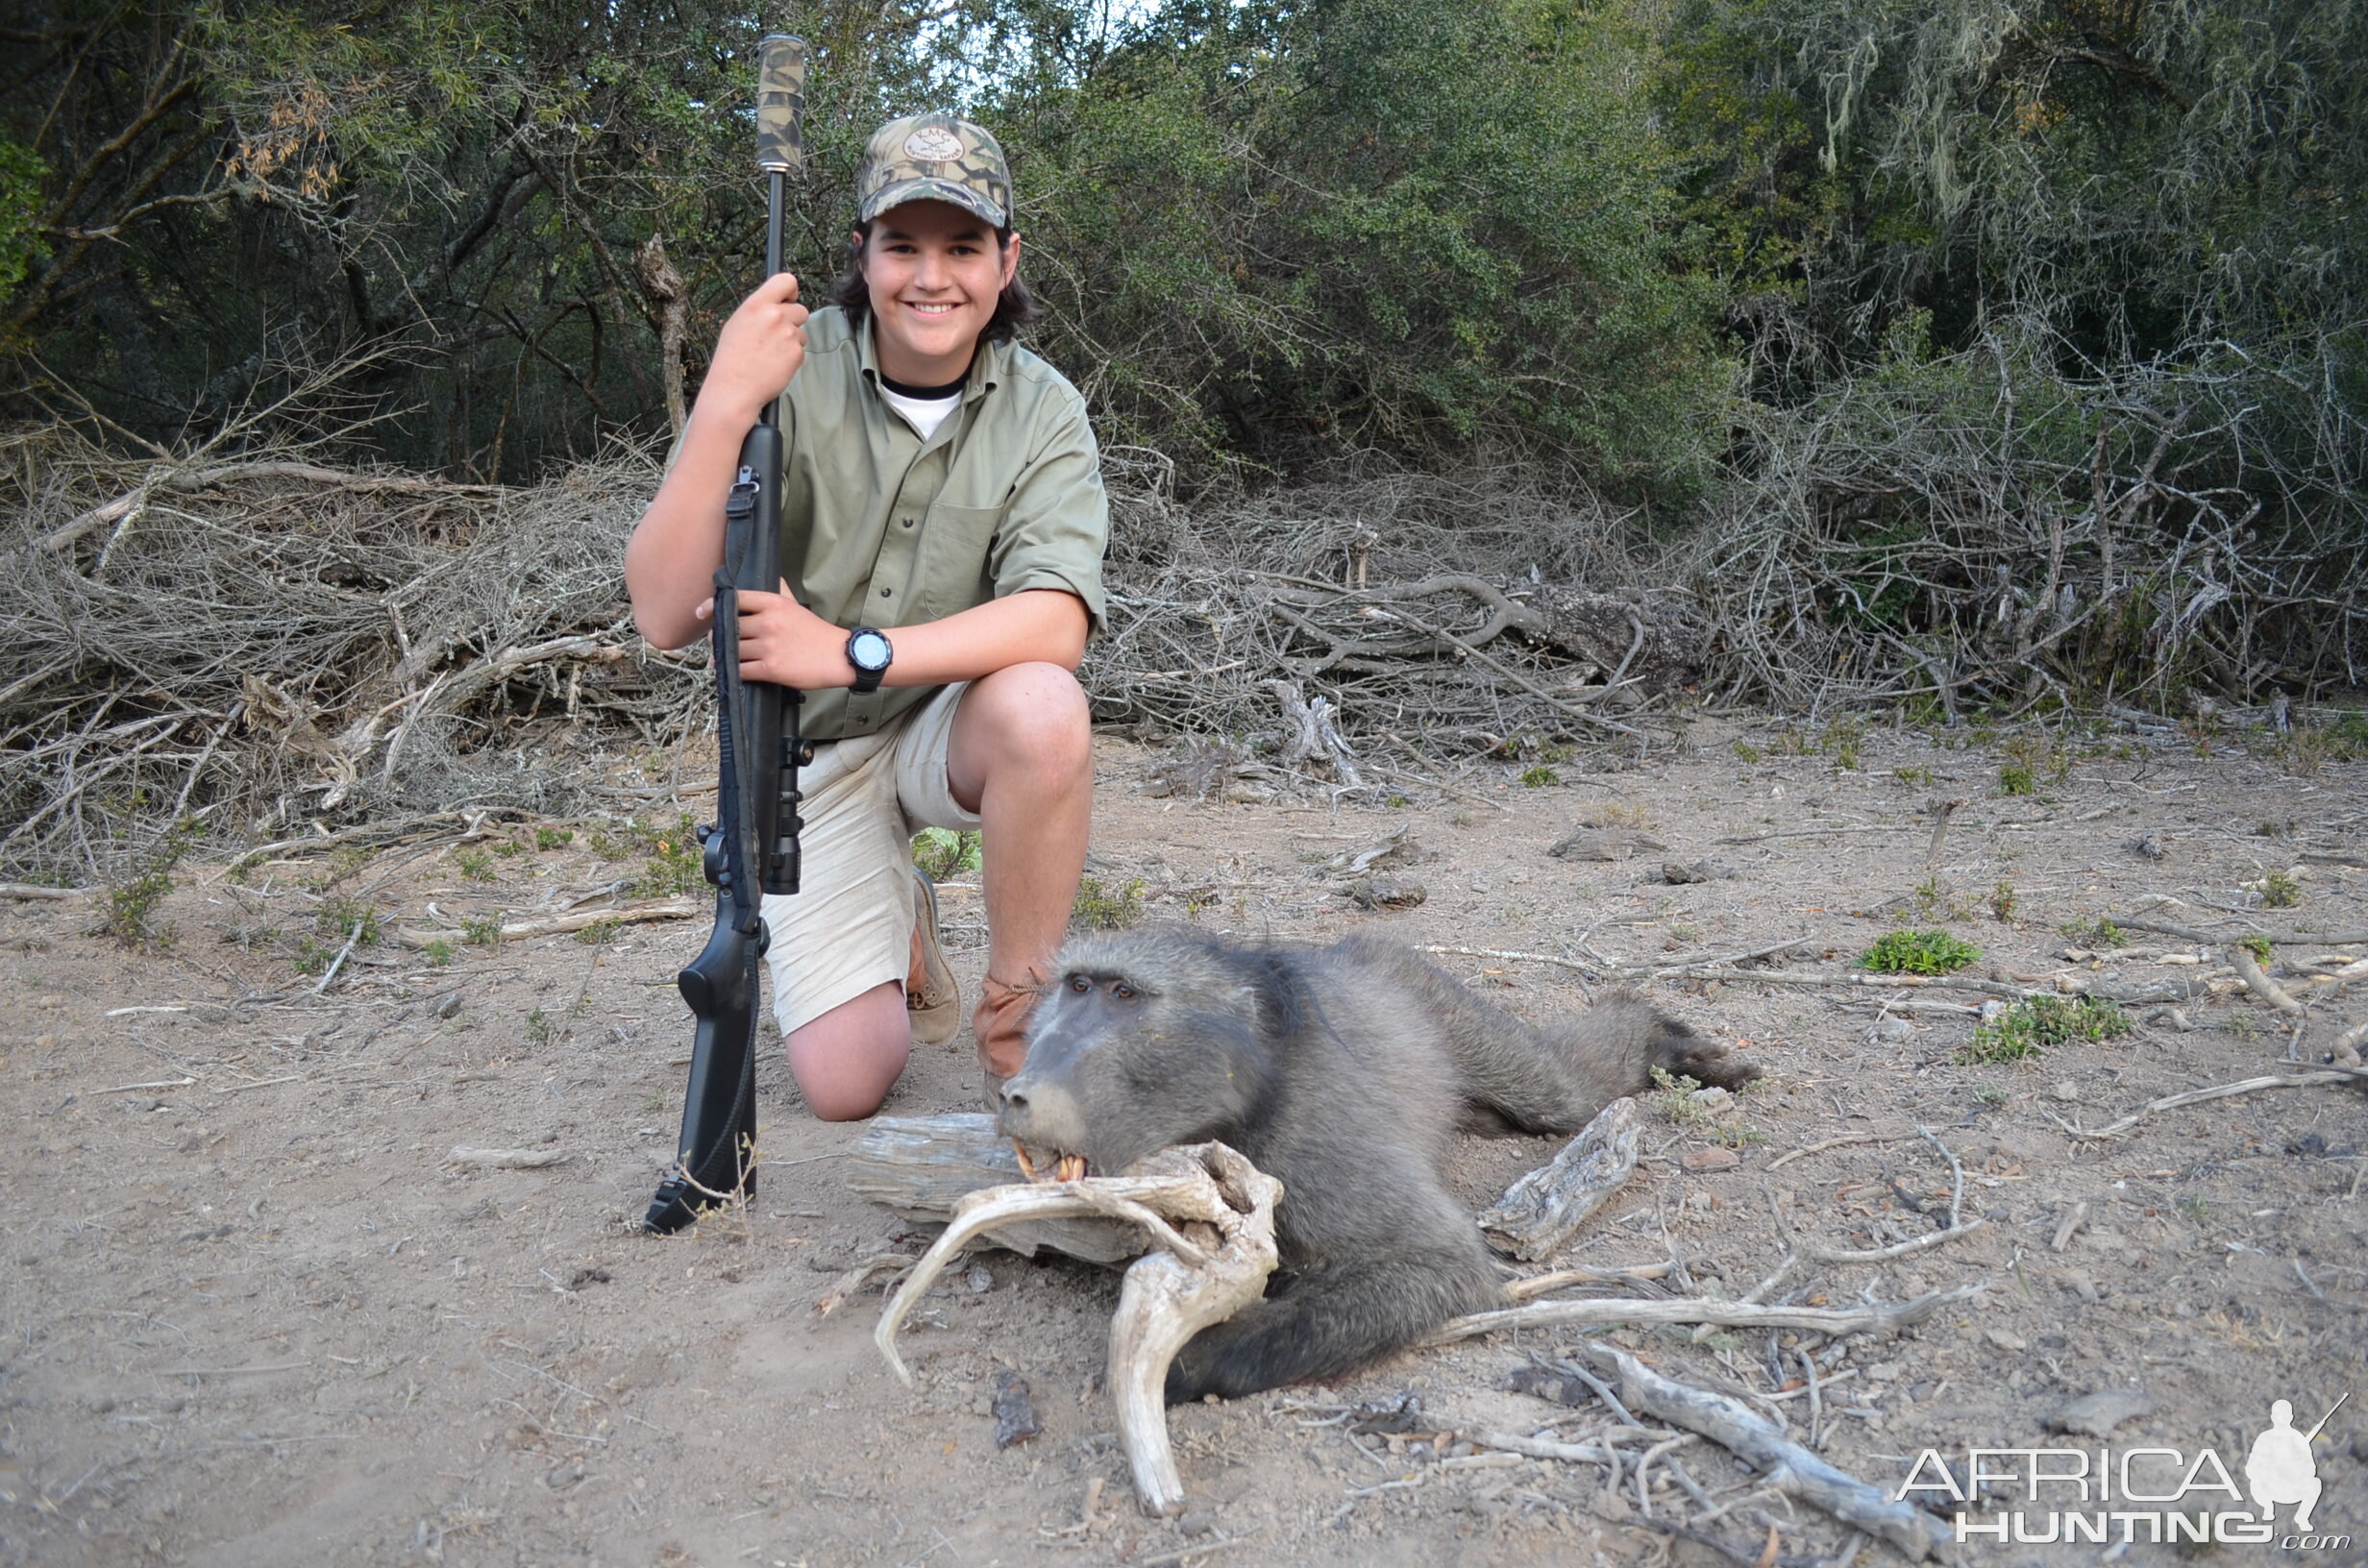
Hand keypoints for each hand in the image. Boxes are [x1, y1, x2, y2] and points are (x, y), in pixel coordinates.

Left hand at [696, 581, 858, 688]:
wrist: (839, 656)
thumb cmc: (817, 633)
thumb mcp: (796, 604)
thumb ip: (779, 590)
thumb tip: (769, 575)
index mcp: (774, 603)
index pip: (736, 599)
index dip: (714, 605)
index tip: (701, 612)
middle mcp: (769, 622)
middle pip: (730, 627)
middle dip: (721, 636)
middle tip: (719, 642)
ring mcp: (769, 646)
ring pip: (733, 650)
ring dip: (724, 656)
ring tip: (722, 658)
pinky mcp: (771, 668)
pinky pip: (741, 670)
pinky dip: (733, 672)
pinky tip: (731, 672)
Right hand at [697, 272, 808, 424]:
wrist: (734, 388)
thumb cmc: (732, 358)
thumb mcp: (738, 323)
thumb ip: (760, 310)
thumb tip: (778, 302)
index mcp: (757, 304)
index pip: (786, 280)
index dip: (791, 291)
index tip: (789, 300)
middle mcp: (775, 315)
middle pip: (801, 309)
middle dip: (793, 321)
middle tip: (776, 336)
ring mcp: (788, 334)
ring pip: (801, 332)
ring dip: (792, 341)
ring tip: (770, 354)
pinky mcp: (797, 353)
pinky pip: (800, 351)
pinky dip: (791, 358)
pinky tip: (775, 365)